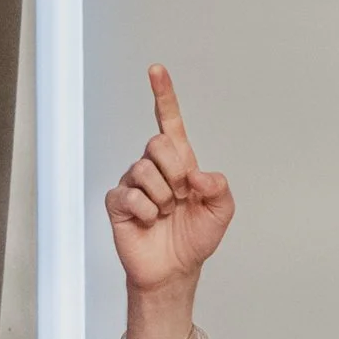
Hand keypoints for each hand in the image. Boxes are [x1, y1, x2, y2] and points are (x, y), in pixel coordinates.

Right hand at [107, 67, 233, 338]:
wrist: (175, 269)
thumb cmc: (196, 237)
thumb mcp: (221, 210)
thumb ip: (219, 186)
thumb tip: (197, 173)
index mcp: (180, 162)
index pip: (169, 122)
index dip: (163, 95)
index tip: (156, 69)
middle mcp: (154, 167)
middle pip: (158, 143)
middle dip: (175, 171)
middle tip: (180, 197)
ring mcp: (133, 183)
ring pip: (145, 170)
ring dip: (162, 198)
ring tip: (165, 214)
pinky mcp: (118, 202)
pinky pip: (131, 195)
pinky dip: (146, 212)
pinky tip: (149, 222)